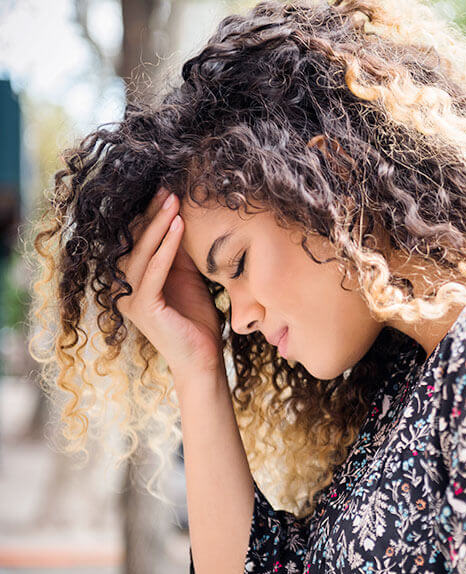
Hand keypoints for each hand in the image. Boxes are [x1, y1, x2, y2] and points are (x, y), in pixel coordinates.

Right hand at [113, 186, 223, 379]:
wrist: (203, 358)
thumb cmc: (198, 319)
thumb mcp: (190, 277)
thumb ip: (181, 253)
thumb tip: (183, 218)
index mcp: (133, 280)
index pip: (138, 241)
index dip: (151, 215)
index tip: (167, 189)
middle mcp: (125, 287)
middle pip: (136, 242)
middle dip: (152, 213)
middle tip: (169, 187)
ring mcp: (130, 298)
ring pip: (142, 252)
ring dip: (158, 225)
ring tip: (174, 201)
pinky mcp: (143, 308)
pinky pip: (154, 270)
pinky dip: (167, 247)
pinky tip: (178, 227)